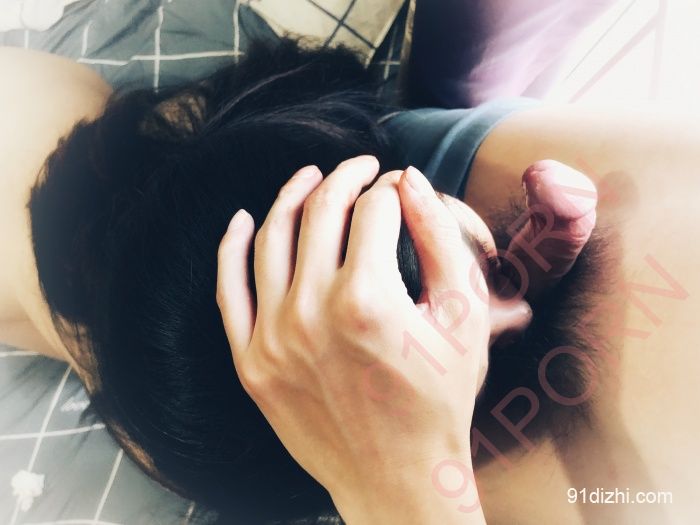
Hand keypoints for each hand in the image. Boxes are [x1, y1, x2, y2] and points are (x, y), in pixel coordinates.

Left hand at [216, 156, 488, 523]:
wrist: (398, 476)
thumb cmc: (440, 399)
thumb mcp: (464, 318)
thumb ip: (440, 239)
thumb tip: (409, 180)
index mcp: (368, 300)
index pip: (374, 210)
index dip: (391, 189)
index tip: (399, 188)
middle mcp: (311, 312)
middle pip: (321, 212)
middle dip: (345, 178)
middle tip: (361, 168)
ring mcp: (272, 337)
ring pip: (270, 238)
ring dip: (291, 196)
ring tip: (310, 177)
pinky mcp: (251, 361)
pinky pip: (228, 289)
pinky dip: (231, 247)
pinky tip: (242, 219)